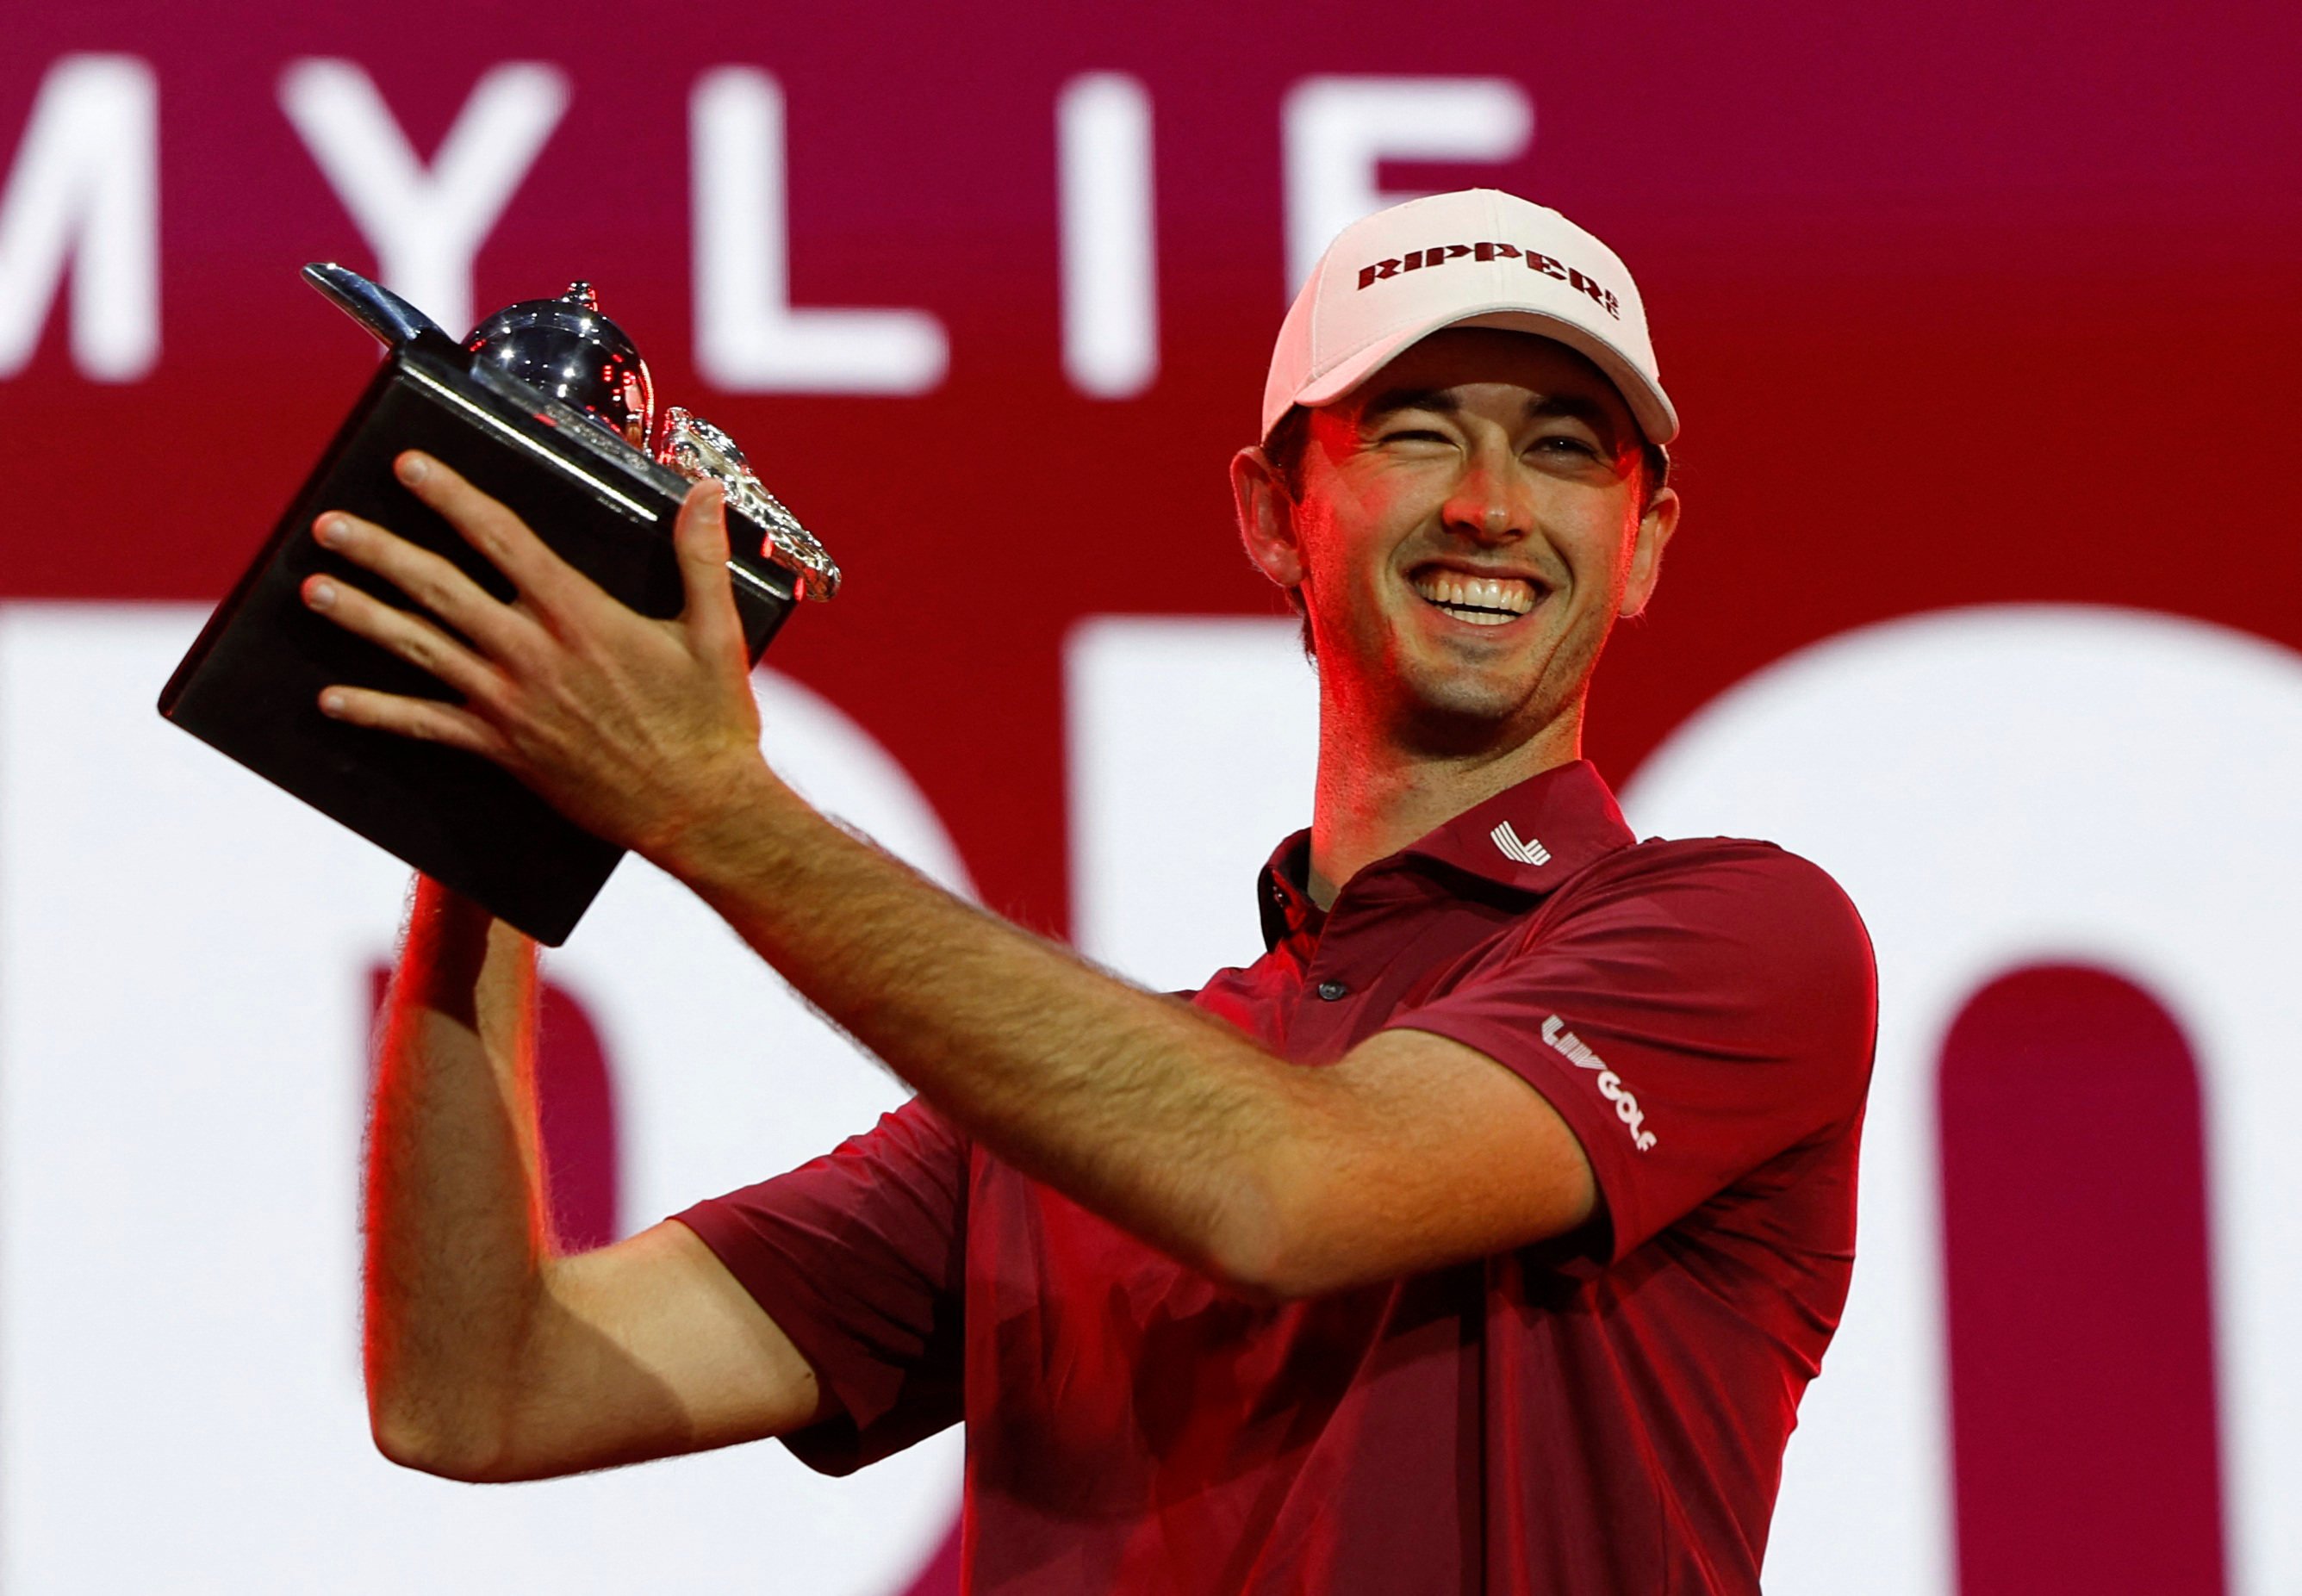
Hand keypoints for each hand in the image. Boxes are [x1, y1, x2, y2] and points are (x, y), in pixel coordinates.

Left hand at [301, 450, 776, 860]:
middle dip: (378, 551)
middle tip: (329, 525)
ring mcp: (510, 702)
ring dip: (361, 616)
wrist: (697, 809)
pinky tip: (330, 700)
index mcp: (579, 614)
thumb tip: (705, 490)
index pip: (501, 538)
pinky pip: (424, 726)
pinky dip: (375, 713)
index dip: (451, 496)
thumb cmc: (710, 721)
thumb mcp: (716, 631)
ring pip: (418, 647)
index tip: (410, 466)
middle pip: (439, 587)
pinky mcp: (502, 749)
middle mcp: (532, 652)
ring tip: (312, 588)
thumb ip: (700, 556)